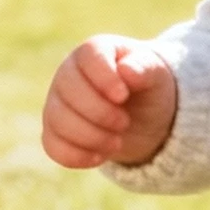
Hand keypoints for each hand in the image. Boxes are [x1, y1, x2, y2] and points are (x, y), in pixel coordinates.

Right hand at [41, 36, 177, 169]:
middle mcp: (68, 74)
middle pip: (69, 90)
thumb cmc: (147, 88)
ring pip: (58, 120)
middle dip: (101, 113)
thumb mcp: (156, 74)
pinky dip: (77, 155)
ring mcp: (57, 103)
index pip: (88, 57)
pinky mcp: (54, 131)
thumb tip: (126, 70)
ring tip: (117, 141)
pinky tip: (100, 157)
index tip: (123, 96)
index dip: (105, 79)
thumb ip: (145, 68)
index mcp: (93, 53)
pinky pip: (53, 146)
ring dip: (92, 137)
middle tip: (125, 122)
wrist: (143, 117)